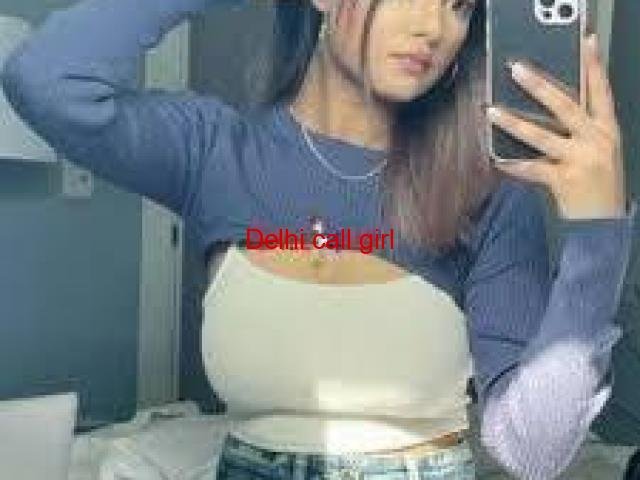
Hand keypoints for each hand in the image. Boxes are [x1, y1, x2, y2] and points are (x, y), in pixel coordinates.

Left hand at [486, 34, 626, 219]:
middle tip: (517, 70)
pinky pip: (532, 168)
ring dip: (513, 123)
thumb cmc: (598, 185)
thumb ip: (580, 130)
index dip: (595, 66)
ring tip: (492, 111)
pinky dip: (513, 165)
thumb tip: (546, 108)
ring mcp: (581, 160)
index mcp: (607, 130)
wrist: (603, 223)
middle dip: (539, 85)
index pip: (602, 91)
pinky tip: (497, 160)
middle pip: (565, 105)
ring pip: (541, 135)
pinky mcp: (564, 180)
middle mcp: (597, 141)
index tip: (585, 44)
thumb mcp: (599, 151)